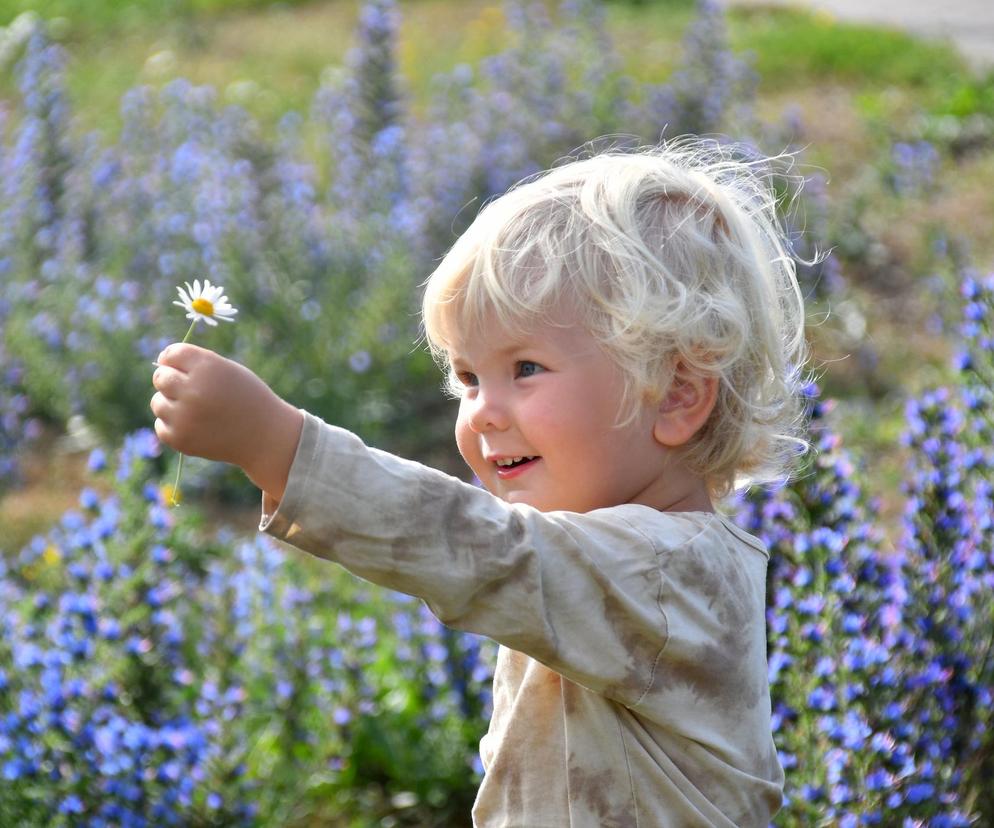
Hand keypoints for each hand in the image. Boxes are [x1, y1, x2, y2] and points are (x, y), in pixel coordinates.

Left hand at [150, 343, 302, 501]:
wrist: (266, 436)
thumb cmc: (247, 398)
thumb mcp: (227, 371)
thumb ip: (196, 365)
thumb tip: (161, 365)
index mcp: (207, 367)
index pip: (171, 354)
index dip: (173, 360)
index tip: (180, 367)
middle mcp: (193, 390)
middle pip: (160, 377)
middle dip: (170, 380)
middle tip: (190, 390)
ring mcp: (184, 417)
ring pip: (157, 402)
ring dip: (172, 404)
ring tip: (197, 411)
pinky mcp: (180, 439)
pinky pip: (162, 425)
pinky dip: (175, 425)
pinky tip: (197, 426)